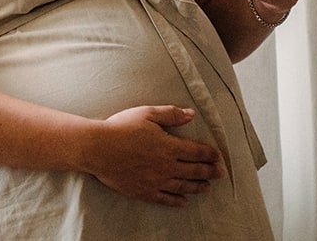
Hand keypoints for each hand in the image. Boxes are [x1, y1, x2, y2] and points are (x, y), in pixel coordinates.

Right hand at [83, 105, 223, 206]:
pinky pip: (165, 199)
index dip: (211, 154)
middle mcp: (167, 166)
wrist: (97, 148)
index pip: (198, 152)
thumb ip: (170, 114)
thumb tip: (190, 114)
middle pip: (195, 171)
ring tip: (206, 187)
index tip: (218, 157)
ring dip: (198, 187)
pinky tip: (183, 202)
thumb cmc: (119, 128)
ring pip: (183, 186)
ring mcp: (156, 181)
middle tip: (220, 174)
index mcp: (169, 146)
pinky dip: (177, 201)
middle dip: (210, 172)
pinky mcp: (143, 191)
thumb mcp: (146, 113)